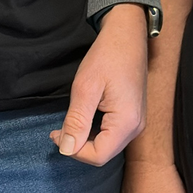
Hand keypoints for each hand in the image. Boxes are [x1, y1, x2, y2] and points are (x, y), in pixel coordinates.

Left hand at [51, 5, 147, 164]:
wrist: (127, 36)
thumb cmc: (107, 57)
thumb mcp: (85, 88)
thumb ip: (76, 121)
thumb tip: (66, 150)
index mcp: (127, 122)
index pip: (98, 156)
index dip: (73, 151)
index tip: (56, 134)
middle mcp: (136, 128)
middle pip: (103, 154)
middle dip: (78, 147)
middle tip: (58, 129)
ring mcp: (136, 123)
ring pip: (106, 146)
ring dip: (84, 140)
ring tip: (69, 122)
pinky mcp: (132, 117)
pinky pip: (111, 136)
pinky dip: (93, 133)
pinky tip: (83, 118)